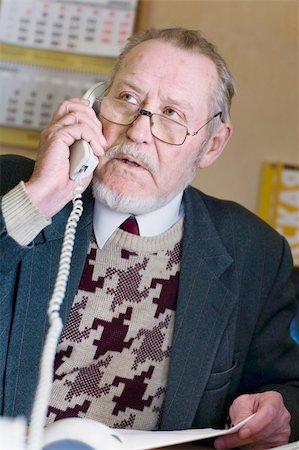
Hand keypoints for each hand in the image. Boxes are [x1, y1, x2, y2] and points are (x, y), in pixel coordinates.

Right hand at [25, 98, 106, 218]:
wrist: (51, 193)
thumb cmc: (64, 184)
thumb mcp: (83, 162)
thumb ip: (89, 148)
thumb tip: (100, 143)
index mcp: (57, 134)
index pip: (69, 109)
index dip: (86, 112)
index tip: (99, 129)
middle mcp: (53, 130)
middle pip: (71, 105)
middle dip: (92, 117)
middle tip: (101, 139)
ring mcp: (53, 132)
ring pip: (77, 114)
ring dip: (94, 129)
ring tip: (100, 146)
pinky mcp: (56, 137)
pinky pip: (80, 128)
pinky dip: (92, 138)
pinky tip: (96, 151)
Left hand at [214, 391, 290, 448]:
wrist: (255, 411)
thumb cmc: (250, 405)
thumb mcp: (242, 402)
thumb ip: (241, 412)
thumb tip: (239, 425)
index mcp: (274, 400)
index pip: (268, 413)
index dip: (255, 425)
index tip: (241, 432)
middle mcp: (281, 416)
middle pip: (264, 430)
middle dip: (245, 437)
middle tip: (227, 440)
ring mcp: (282, 430)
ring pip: (264, 441)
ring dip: (247, 443)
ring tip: (232, 441)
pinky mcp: (280, 442)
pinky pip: (266, 448)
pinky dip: (253, 447)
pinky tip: (244, 444)